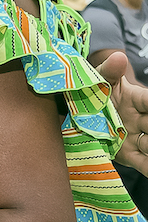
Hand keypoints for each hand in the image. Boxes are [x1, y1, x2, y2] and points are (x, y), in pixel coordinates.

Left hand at [99, 51, 147, 174]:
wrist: (80, 113)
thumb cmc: (95, 92)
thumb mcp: (98, 80)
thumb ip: (108, 70)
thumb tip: (118, 57)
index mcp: (136, 99)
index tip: (147, 104)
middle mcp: (141, 119)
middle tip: (147, 130)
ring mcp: (135, 138)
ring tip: (147, 146)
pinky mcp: (128, 154)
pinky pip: (143, 163)